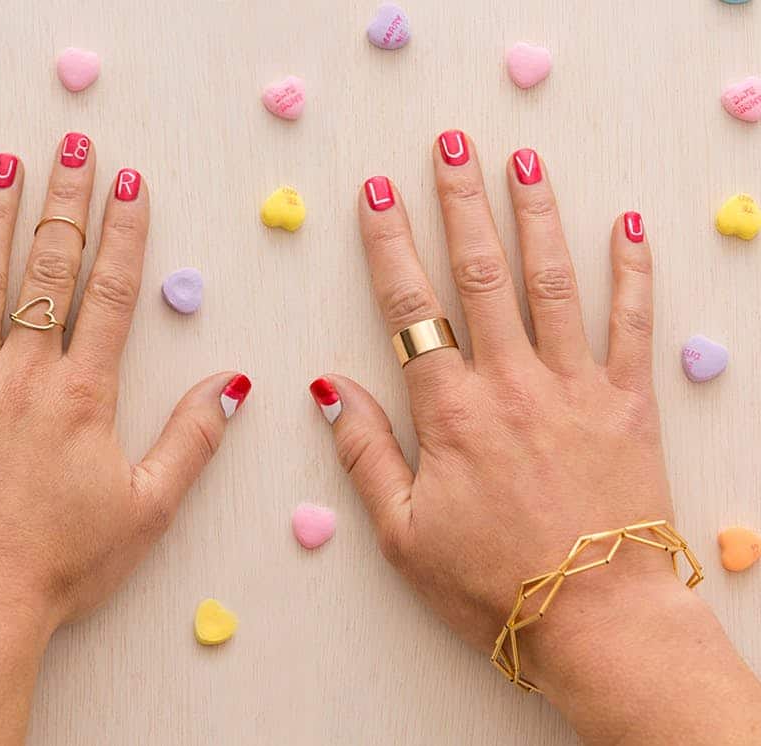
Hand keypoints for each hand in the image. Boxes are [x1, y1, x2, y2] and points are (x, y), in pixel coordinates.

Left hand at [0, 135, 249, 743]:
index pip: (108, 293)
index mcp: (82, 395)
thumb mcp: (148, 508)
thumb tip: (233, 384)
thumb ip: (192, 439)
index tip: (129, 184)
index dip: (122, 233)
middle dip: (66, 203)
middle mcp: (22, 374)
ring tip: (7, 163)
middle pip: (49, 270)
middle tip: (74, 147)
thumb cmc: (63, 562)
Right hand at [312, 134, 760, 743]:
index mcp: (452, 414)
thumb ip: (366, 454)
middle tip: (452, 146)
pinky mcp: (628, 404)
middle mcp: (512, 384)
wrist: (597, 620)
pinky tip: (625, 225)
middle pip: (482, 275)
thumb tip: (329, 388)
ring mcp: (575, 387)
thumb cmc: (493, 585)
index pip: (410, 310)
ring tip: (523, 161)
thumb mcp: (403, 534)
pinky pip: (633, 324)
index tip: (378, 195)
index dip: (389, 246)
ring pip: (551, 283)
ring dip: (535, 215)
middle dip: (462, 203)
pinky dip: (631, 271)